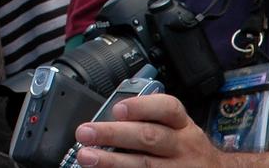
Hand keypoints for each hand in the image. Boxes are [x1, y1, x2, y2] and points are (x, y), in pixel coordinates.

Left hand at [74, 93, 223, 167]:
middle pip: (149, 137)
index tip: (117, 109)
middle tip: (84, 132)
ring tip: (87, 157)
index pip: (167, 108)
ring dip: (113, 161)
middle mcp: (183, 146)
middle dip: (114, 134)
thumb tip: (105, 119)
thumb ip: (147, 119)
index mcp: (181, 124)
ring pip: (146, 164)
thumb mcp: (175, 127)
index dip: (141, 107)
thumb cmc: (184, 146)